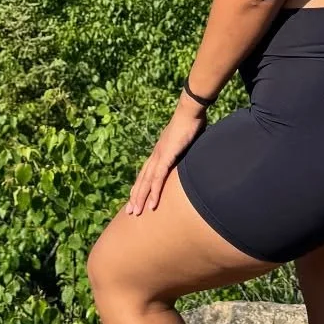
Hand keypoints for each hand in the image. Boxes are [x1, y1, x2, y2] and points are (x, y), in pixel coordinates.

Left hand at [125, 100, 206, 215]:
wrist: (190, 111)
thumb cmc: (192, 123)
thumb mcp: (188, 142)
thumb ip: (186, 152)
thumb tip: (193, 159)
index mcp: (160, 151)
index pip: (146, 171)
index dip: (140, 185)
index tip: (135, 198)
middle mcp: (156, 154)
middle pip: (142, 178)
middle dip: (136, 195)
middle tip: (130, 211)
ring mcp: (159, 155)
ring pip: (147, 181)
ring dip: (141, 197)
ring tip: (136, 212)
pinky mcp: (166, 156)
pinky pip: (158, 177)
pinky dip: (154, 191)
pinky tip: (152, 204)